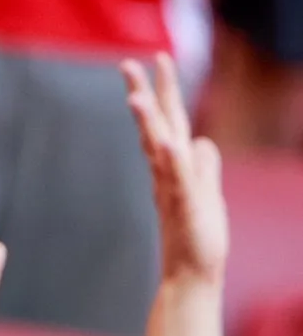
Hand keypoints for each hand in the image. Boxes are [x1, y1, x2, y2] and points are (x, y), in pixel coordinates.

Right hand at [124, 53, 226, 283]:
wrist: (192, 276)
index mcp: (174, 167)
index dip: (163, 91)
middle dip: (146, 94)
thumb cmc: (198, 239)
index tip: (157, 59)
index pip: (167, 121)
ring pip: (159, 149)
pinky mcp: (184, 208)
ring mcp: (174, 189)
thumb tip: (201, 140)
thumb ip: (204, 167)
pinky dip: (173, 162)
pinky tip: (171, 145)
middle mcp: (168, 173)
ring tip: (137, 97)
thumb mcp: (207, 194)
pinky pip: (178, 181)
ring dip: (147, 124)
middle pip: (157, 126)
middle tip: (128, 63)